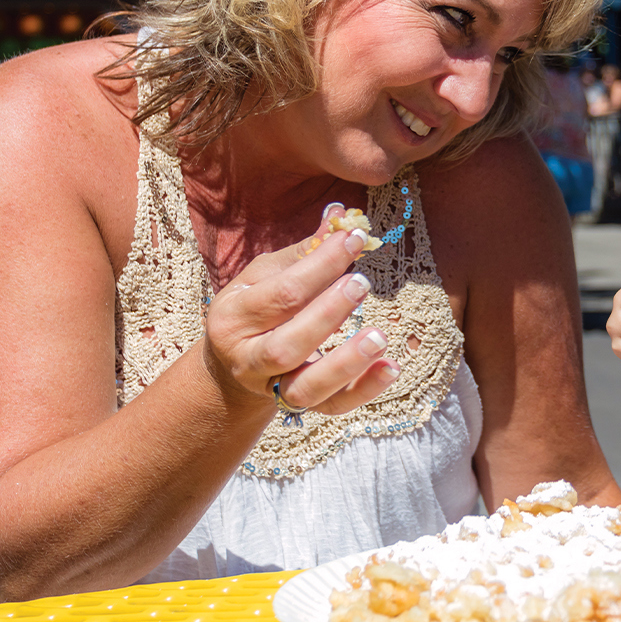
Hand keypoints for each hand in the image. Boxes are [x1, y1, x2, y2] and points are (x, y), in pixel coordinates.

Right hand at [201, 205, 397, 417]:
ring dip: (345, 363)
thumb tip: (342, 215)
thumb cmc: (255, 308)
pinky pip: (331, 406)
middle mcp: (248, 358)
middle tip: (362, 284)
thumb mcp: (265, 276)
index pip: (281, 293)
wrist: (230, 368)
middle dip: (328, 314)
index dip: (321, 265)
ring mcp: (272, 388)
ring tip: (378, 337)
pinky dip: (363, 391)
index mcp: (234, 317)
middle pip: (288, 345)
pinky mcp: (298, 406)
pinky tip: (390, 368)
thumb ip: (303, 251)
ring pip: (306, 387)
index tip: (355, 239)